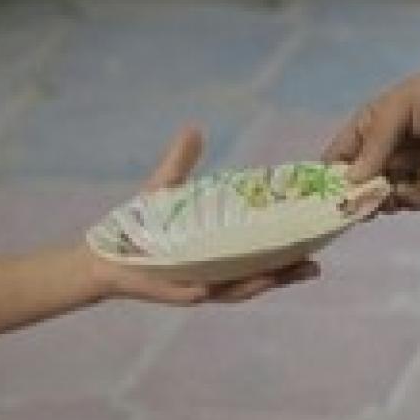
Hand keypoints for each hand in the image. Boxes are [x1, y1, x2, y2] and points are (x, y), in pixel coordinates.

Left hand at [91, 127, 322, 306]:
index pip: (259, 256)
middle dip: (289, 272)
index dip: (287, 251)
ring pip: (242, 288)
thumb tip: (195, 128)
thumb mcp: (165, 189)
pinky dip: (234, 287)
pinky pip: (213, 292)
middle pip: (260, 276)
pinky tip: (254, 281)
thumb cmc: (137, 226)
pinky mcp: (181, 292)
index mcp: (218, 253)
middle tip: (317, 262)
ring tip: (296, 271)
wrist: (103, 255)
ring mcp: (199, 285)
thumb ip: (181, 162)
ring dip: (270, 281)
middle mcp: (214, 273)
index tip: (314, 238)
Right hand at [327, 59, 419, 209]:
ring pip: (378, 198)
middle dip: (344, 196)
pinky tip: (394, 196)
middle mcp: (385, 156)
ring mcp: (407, 174)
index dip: (324, 176)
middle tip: (335, 206)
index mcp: (371, 130)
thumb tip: (352, 179)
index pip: (338, 158)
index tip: (311, 192)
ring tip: (363, 201)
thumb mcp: (401, 106)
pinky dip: (397, 203)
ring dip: (369, 202)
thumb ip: (377, 141)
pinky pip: (407, 203)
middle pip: (354, 185)